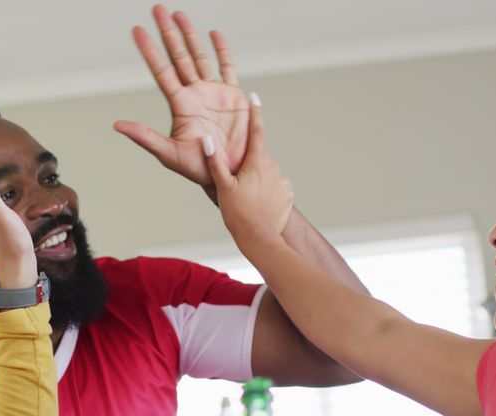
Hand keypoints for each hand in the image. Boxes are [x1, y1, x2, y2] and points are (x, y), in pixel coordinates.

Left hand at [114, 4, 248, 201]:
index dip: (149, 50)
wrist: (230, 173)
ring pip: (199, 56)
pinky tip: (213, 34)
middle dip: (167, 33)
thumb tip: (117, 125)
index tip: (137, 30)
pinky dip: (221, 51)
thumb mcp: (170, 154)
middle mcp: (194, 94)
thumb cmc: (199, 168)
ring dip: (190, 35)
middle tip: (157, 9)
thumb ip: (145, 137)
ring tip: (179, 14)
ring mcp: (213, 93)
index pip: (161, 71)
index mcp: (180, 105)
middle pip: (178, 56)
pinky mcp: (233, 96)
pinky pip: (227, 68)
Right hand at [203, 98, 292, 242]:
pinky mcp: (288, 194)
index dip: (255, 113)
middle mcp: (273, 167)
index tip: (254, 97)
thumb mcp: (222, 187)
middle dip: (248, 165)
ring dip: (257, 180)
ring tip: (247, 200)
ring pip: (266, 174)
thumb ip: (215, 163)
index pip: (256, 131)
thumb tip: (207, 140)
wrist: (261, 238)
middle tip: (238, 184)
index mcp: (256, 163)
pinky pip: (275, 187)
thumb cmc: (238, 214)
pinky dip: (267, 192)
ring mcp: (282, 181)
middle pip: (258, 158)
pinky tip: (258, 205)